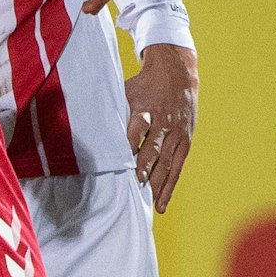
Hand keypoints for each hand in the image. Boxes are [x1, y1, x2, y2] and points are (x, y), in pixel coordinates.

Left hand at [125, 43, 197, 212]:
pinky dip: (169, 186)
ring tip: (146, 203)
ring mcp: (177, 133)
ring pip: (166, 163)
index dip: (128, 145)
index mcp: (146, 108)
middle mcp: (163, 122)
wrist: (178, 72)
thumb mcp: (127, 91)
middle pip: (153, 149)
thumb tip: (90, 131)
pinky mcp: (185, 141)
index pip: (137, 128)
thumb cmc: (145, 85)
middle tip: (134, 186)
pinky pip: (177, 168)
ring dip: (156, 183)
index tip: (120, 163)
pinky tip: (160, 204)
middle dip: (144, 169)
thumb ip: (115, 112)